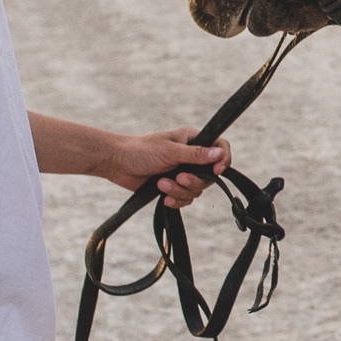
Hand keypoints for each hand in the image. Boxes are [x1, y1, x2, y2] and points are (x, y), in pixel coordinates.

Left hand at [104, 127, 233, 204]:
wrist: (118, 163)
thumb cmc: (141, 150)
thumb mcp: (171, 151)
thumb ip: (196, 154)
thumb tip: (219, 154)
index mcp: (193, 140)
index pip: (220, 148)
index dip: (223, 160)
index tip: (217, 171)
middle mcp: (191, 157)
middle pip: (209, 176)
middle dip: (193, 181)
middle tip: (179, 178)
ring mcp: (182, 173)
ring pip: (196, 190)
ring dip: (179, 191)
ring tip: (161, 184)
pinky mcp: (173, 187)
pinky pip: (185, 199)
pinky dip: (175, 200)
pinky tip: (162, 197)